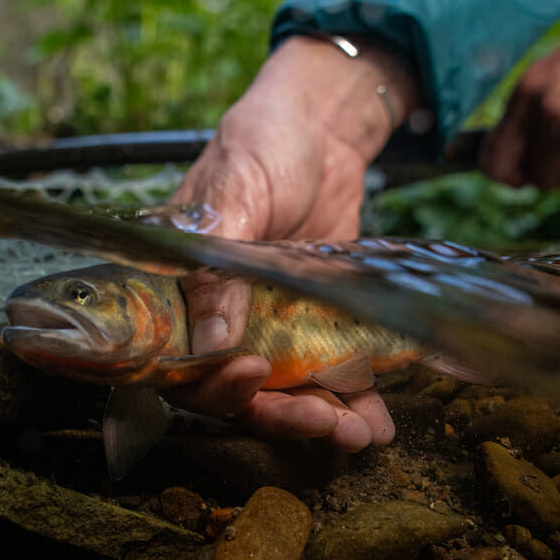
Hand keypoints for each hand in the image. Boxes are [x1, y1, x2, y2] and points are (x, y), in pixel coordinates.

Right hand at [166, 35, 419, 450]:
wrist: (326, 124)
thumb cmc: (262, 144)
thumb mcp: (234, 195)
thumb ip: (219, 270)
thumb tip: (212, 344)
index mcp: (180, 291)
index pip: (181, 362)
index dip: (212, 385)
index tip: (252, 377)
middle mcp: (221, 318)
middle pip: (238, 392)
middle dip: (281, 415)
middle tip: (325, 423)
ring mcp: (271, 324)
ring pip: (286, 393)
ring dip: (322, 420)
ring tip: (362, 434)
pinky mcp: (318, 323)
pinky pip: (330, 373)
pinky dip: (354, 401)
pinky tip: (379, 421)